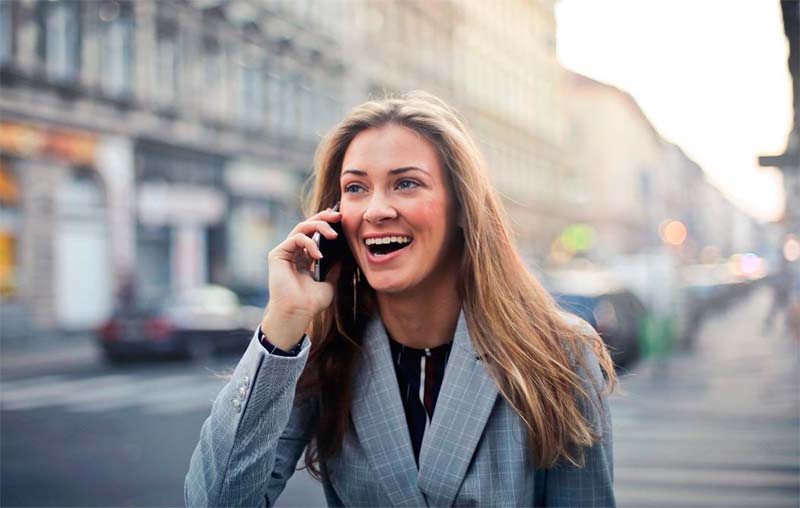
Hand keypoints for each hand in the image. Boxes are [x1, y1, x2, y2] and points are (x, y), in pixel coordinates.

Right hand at [261, 208, 342, 348]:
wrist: (298, 313)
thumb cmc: (311, 303)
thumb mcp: (329, 282)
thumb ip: (334, 268)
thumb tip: (344, 255)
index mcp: (304, 257)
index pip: (314, 233)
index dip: (325, 223)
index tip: (339, 219)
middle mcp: (294, 252)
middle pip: (307, 225)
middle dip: (323, 218)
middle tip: (338, 216)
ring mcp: (285, 252)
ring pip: (301, 227)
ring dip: (319, 226)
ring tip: (333, 235)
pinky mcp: (277, 254)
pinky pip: (295, 239)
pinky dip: (308, 243)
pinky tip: (318, 255)